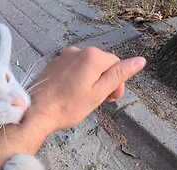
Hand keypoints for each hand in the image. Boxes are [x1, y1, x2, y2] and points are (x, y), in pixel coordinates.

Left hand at [26, 47, 145, 131]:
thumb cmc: (68, 106)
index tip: (112, 100)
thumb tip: (140, 60)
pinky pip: (72, 68)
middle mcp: (78, 51)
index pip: (116, 63)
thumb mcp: (99, 93)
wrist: (36, 111)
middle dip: (104, 81)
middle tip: (100, 102)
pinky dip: (77, 79)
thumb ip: (119, 75)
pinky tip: (71, 94)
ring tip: (84, 99)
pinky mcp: (53, 64)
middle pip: (101, 64)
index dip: (118, 82)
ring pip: (86, 66)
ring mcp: (63, 56)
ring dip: (91, 80)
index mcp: (92, 56)